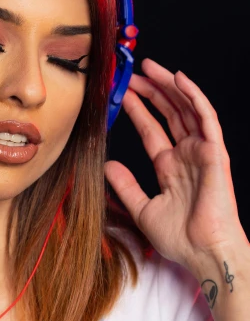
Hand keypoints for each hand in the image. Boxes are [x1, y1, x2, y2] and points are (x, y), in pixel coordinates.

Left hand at [104, 58, 248, 273]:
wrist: (204, 253)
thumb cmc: (180, 239)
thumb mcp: (142, 209)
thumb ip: (125, 186)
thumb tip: (106, 166)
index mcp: (171, 167)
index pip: (152, 130)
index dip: (138, 110)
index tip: (123, 94)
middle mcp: (187, 155)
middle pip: (169, 113)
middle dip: (152, 91)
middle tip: (133, 72)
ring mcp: (202, 152)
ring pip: (186, 108)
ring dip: (169, 86)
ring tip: (151, 67)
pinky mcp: (215, 152)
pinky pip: (206, 118)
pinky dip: (194, 96)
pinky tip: (179, 79)